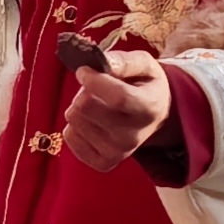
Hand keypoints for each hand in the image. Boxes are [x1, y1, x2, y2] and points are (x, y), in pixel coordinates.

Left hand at [57, 41, 170, 170]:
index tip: (84, 70)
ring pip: (75, 121)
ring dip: (79, 107)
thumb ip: (125, 61)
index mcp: (148, 108)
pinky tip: (91, 120)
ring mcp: (117, 152)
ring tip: (95, 104)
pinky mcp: (102, 162)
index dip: (94, 81)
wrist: (154, 116)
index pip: (117, 97)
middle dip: (83, 91)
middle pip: (86, 108)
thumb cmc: (145, 85)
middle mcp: (133, 136)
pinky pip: (69, 136)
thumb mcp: (144, 64)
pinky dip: (75, 124)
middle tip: (93, 88)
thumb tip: (103, 61)